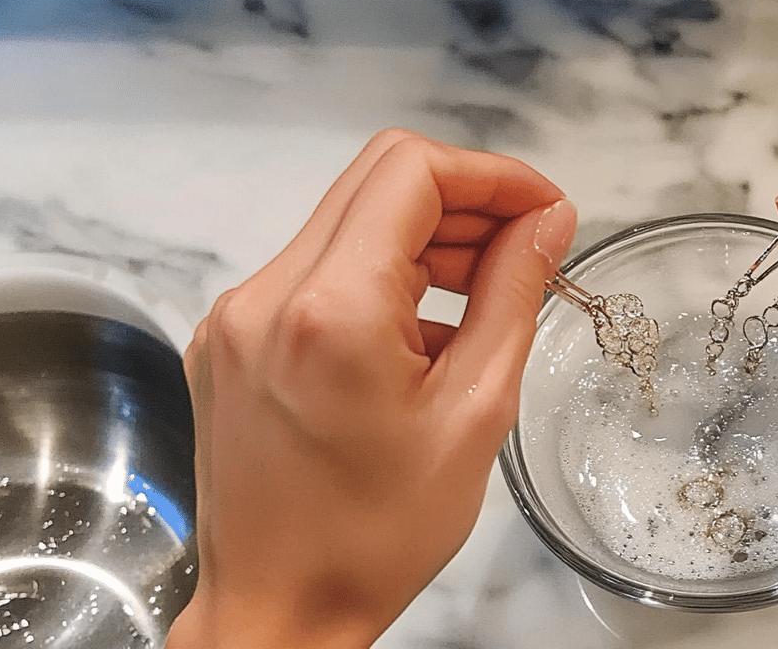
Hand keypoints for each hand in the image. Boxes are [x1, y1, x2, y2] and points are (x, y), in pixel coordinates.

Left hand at [168, 130, 575, 648]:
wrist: (279, 610)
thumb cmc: (379, 533)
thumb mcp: (475, 410)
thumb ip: (513, 295)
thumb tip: (549, 219)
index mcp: (330, 310)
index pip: (412, 172)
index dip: (493, 176)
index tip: (544, 212)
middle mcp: (266, 294)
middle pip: (377, 182)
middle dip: (464, 200)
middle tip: (526, 248)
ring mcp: (236, 315)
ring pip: (346, 221)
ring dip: (423, 238)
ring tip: (484, 295)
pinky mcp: (228, 338)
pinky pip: (314, 270)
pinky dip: (378, 276)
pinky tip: (422, 331)